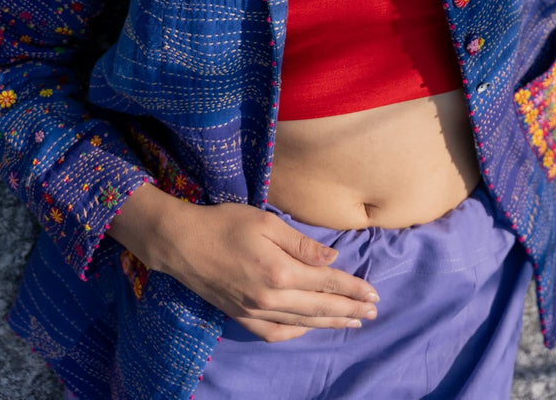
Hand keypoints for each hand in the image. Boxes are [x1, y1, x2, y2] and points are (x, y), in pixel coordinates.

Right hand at [155, 197, 379, 342]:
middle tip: (373, 312)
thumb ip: (301, 244)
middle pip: (319, 308)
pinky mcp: (240, 316)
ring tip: (351, 323)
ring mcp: (254, 311)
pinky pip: (274, 332)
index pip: (326, 283)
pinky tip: (308, 328)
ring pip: (301, 323)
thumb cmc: (226, 224)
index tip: (374, 293)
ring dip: (329, 323)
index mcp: (280, 272)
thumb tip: (332, 258)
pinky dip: (296, 332)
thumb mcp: (267, 223)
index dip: (352, 289)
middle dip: (349, 309)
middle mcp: (270, 298)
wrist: (182, 243)